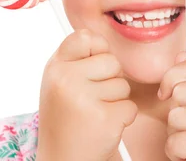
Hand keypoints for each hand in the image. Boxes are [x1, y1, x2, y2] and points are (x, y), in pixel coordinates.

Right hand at [36, 29, 136, 159]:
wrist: (64, 159)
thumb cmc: (66, 117)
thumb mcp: (59, 81)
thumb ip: (77, 58)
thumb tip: (102, 36)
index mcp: (55, 67)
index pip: (85, 36)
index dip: (97, 49)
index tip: (90, 67)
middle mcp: (66, 79)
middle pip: (112, 61)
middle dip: (110, 80)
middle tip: (91, 100)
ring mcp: (84, 98)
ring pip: (123, 85)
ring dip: (116, 100)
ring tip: (95, 113)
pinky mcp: (104, 118)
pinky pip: (130, 106)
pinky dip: (123, 118)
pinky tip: (103, 126)